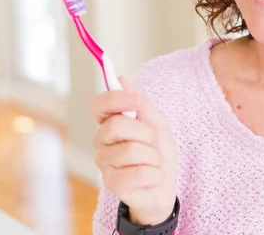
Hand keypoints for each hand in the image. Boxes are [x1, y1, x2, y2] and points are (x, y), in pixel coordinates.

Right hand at [89, 77, 177, 225]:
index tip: (137, 102)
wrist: (164, 185)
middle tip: (152, 142)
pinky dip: (154, 174)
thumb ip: (139, 102)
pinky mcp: (112, 184)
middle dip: (144, 132)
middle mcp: (101, 142)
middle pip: (116, 125)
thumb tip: (120, 79)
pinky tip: (152, 177)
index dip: (116, 99)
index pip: (98, 104)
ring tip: (153, 162)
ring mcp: (104, 164)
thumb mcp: (156, 122)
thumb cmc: (158, 152)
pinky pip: (137, 172)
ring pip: (131, 150)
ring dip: (153, 156)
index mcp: (110, 123)